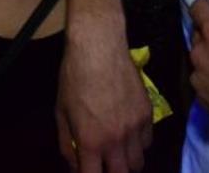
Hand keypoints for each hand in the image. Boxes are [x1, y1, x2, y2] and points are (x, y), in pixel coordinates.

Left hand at [56, 20, 151, 172]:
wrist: (99, 47)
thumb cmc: (73, 77)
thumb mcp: (60, 112)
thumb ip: (66, 143)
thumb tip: (73, 164)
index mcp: (91, 141)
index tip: (87, 171)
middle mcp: (116, 140)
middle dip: (112, 172)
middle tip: (104, 164)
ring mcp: (135, 127)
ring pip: (138, 162)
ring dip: (127, 162)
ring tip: (118, 153)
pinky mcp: (148, 113)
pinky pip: (148, 141)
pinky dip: (139, 144)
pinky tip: (129, 135)